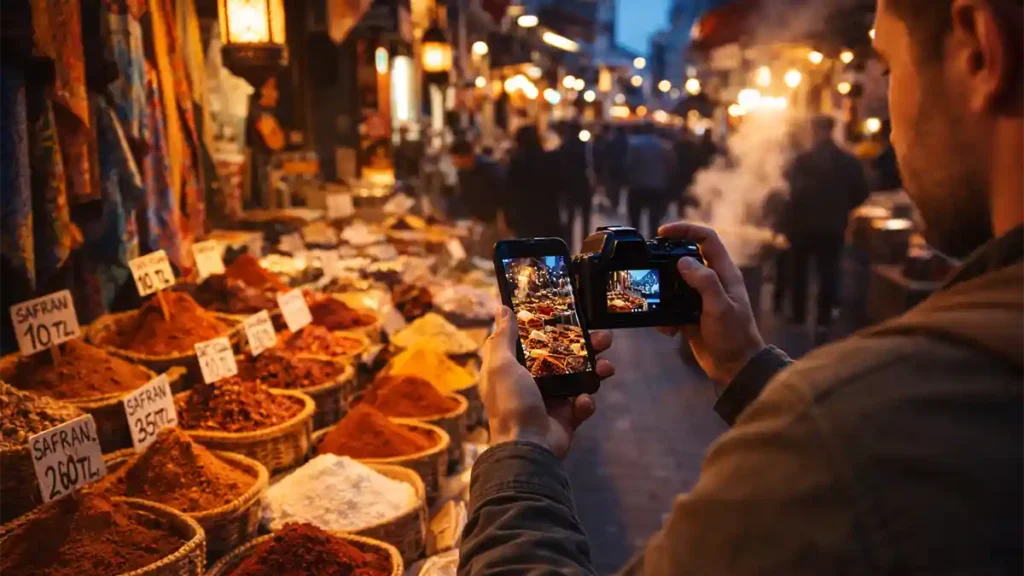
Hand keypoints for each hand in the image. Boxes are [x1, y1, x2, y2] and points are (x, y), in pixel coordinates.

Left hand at [480, 306, 614, 458]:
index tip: (566, 313)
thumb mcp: (500, 365)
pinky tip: (583, 402)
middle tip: (603, 338)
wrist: (528, 447)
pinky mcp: (566, 417)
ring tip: (606, 367)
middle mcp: (531, 381)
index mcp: (513, 368)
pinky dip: (586, 402)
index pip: (531, 341)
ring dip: (594, 370)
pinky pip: (582, 404)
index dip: (547, 327)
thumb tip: (501, 309)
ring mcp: (550, 399)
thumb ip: (502, 338)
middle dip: (585, 346)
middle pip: (562, 356)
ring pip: (578, 377)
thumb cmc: (510, 403)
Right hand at [657, 222, 765, 387]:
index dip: (686, 230)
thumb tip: (683, 261)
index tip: (663, 232)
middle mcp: (712, 281)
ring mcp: (700, 298)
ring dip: (662, 290)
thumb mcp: (720, 307)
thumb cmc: (734, 336)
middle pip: (687, 257)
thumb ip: (704, 282)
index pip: (706, 239)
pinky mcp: (690, 314)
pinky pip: (671, 306)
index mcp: (724, 273)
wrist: (735, 368)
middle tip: (649, 263)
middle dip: (667, 258)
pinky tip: (666, 328)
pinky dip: (664, 315)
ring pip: (675, 282)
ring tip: (654, 300)